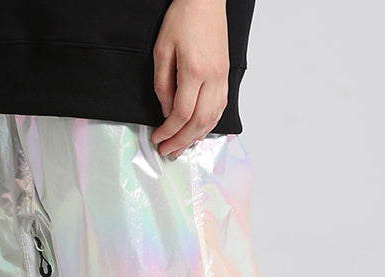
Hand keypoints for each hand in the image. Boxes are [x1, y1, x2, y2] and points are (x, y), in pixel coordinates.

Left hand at [151, 0, 229, 158]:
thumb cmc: (183, 18)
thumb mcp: (162, 50)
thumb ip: (162, 84)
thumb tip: (166, 111)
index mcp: (194, 70)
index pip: (182, 113)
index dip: (169, 131)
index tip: (158, 138)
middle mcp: (212, 77)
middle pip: (198, 122)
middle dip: (181, 141)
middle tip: (168, 151)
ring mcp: (222, 77)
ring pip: (212, 118)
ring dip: (196, 137)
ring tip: (181, 147)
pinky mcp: (225, 75)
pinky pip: (220, 107)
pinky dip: (209, 124)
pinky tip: (198, 131)